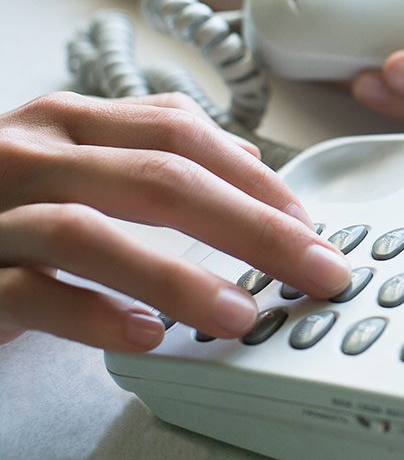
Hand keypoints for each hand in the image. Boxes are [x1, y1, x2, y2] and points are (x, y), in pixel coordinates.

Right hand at [0, 92, 351, 351]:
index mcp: (71, 123)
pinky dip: (93, 314)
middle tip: (315, 269)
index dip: (256, 177)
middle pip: (159, 177)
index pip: (181, 133)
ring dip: (178, 276)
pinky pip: (30, 293)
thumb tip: (248, 159)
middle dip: (252, 226)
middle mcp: (31, 154)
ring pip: (91, 232)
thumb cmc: (4, 207)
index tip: (310, 224)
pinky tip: (146, 337)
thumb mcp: (78, 165)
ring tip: (241, 314)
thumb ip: (153, 153)